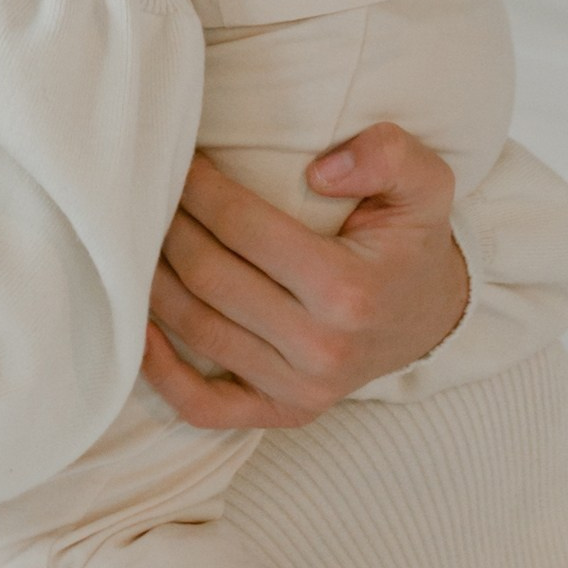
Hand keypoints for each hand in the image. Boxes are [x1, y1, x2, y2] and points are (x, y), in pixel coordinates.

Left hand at [143, 123, 466, 429]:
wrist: (432, 315)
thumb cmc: (411, 239)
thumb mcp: (425, 181)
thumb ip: (386, 156)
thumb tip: (320, 170)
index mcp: (349, 289)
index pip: (243, 228)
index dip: (199, 187)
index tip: (179, 156)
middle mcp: (321, 348)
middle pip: (210, 277)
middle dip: (169, 224)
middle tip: (149, 188)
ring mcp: (299, 389)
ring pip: (197, 330)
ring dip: (154, 280)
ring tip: (136, 236)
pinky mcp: (281, 412)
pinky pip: (203, 405)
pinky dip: (160, 371)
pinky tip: (138, 326)